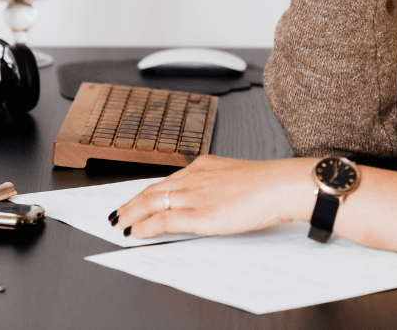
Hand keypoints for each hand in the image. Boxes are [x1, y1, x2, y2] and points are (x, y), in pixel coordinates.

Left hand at [109, 155, 314, 239]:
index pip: (167, 179)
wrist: (279, 185)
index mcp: (204, 165)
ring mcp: (194, 194)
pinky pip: (162, 220)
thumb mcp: (236, 177)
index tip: (137, 198)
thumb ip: (218, 185)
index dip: (148, 191)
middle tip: (118, 211)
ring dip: (131, 213)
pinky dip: (144, 226)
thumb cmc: (267, 184)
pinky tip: (134, 232)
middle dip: (132, 202)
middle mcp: (194, 176)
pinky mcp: (198, 213)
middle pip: (153, 189)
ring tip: (120, 222)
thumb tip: (213, 200)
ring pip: (152, 202)